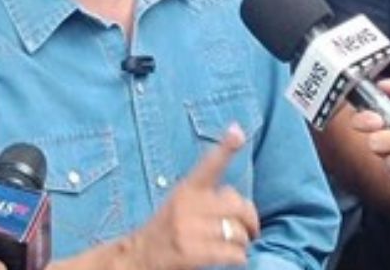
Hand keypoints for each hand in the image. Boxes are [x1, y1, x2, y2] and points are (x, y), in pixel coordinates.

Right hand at [128, 125, 260, 268]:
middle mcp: (187, 204)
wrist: (138, 257)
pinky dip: (238, 258)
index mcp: (186, 188)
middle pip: (238, 206)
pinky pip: (233, 254)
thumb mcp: (181, 204)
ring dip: (242, 243)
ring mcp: (188, 228)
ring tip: (233, 247)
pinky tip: (230, 259)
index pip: (209, 165)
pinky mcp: (190, 252)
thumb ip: (207, 198)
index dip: (225, 148)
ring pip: (238, 233)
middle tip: (250, 231)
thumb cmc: (167, 230)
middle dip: (250, 221)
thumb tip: (242, 204)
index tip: (237, 132)